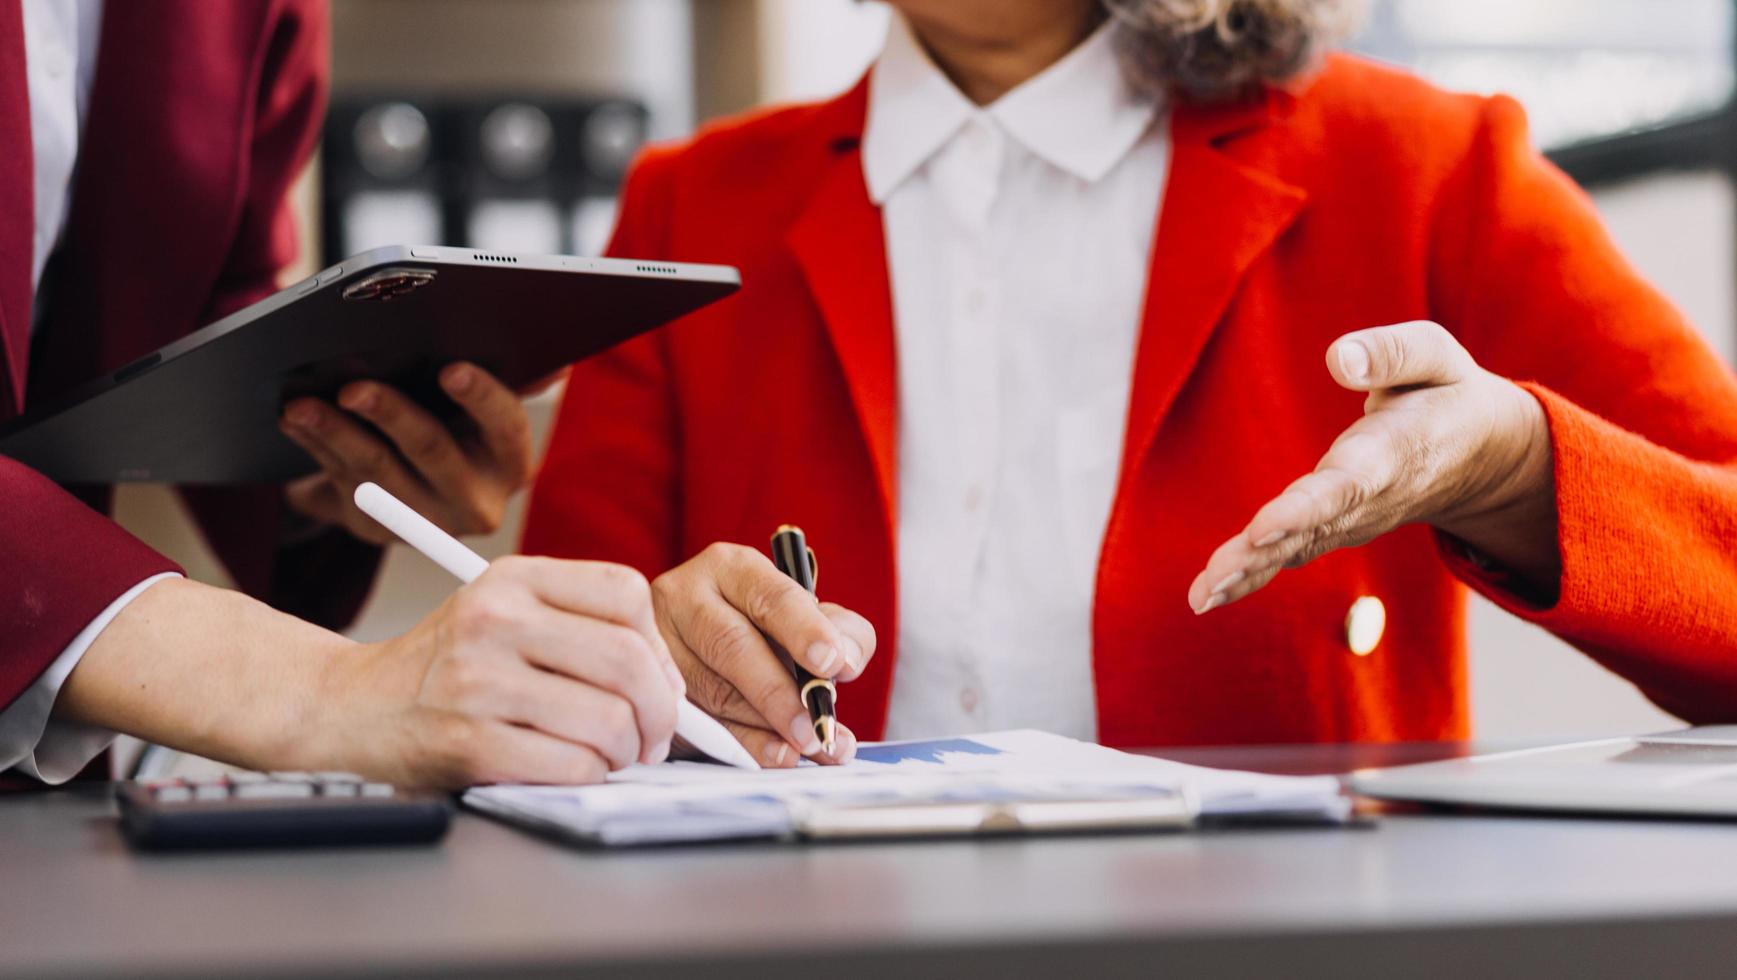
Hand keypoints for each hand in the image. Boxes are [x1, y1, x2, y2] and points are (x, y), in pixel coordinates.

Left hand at [278, 362, 532, 543]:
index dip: (481, 398)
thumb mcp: (486, 410)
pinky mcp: (378, 530)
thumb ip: (516, 380)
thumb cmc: (458, 427)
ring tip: (301, 406)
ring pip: (378, 475)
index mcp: (511, 462)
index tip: (451, 368)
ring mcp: (425, 522)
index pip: (506, 427)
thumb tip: (554, 365)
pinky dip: (316, 450)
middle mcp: (476, 501)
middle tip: (353, 388)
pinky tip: (294, 423)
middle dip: (391, 415)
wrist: (421, 487)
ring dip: (335, 436)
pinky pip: (343, 487)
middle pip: (433, 452)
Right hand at [319, 556, 684, 786]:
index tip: (660, 682)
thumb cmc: (446, 665)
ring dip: (625, 751)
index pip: (626, 593)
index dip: (660, 646)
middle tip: (654, 736)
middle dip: (659, 711)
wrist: (350, 706)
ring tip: (612, 756)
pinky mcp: (468, 742)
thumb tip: (670, 681)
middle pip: (628, 660)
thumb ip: (579, 625)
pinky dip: (590, 775)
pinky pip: (571, 764)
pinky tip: (575, 770)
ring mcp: (478, 680)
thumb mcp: (502, 611)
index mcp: (512, 578)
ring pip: (608, 719)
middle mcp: (494, 618)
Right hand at [652, 543, 876, 768]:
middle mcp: (685, 596)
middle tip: (818, 725)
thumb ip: (840, 631)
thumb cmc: (764, 631)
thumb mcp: (806, 618)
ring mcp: (659, 645)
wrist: (706, 653)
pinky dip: (743, 744)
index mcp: (730, 568)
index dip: (803, 629)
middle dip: (781, 691)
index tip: (832, 662)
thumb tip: (847, 660)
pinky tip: (776, 754)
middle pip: (732, 645)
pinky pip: (698, 723)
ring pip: (714, 690)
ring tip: (809, 746)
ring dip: (767, 726)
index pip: (769, 595)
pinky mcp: (652, 691)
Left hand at [1188, 321, 1556, 614]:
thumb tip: (1339, 359)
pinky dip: (1249, 576)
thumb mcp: (1436, 357)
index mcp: (1391, 454)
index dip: (1303, 510)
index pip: (1345, 486)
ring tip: (1201, 598)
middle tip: (1212, 583)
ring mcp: (1350, 521)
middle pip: (1308, 531)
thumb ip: (1392, 353)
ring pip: (1293, 550)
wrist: (1480, 454)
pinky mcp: (1332, 528)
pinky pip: (1287, 554)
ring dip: (1245, 574)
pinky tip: (1207, 596)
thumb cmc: (1446, 394)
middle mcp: (1367, 499)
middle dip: (1258, 556)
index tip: (1262, 529)